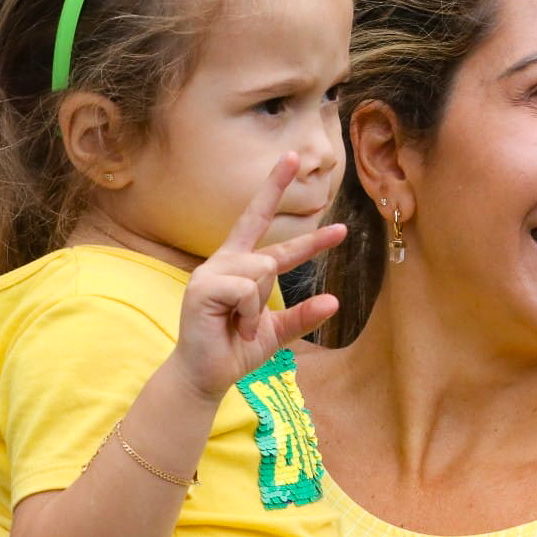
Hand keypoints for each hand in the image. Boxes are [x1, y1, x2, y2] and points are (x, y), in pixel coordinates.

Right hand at [171, 152, 344, 398]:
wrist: (206, 377)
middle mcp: (225, 261)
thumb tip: (334, 300)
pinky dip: (251, 314)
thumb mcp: (278, 332)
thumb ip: (302, 316)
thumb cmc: (236, 350)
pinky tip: (237, 327)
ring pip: (264, 269)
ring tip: (244, 326)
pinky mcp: (202, 288)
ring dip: (261, 307)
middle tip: (320, 197)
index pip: (259, 219)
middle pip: (266, 236)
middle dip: (294, 218)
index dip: (274, 188)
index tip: (292, 159)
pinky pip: (247, 290)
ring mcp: (211, 272)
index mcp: (239, 264)